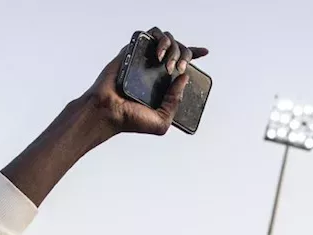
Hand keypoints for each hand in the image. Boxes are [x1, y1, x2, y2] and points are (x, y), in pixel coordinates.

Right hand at [83, 28, 207, 136]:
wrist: (108, 111)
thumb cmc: (130, 120)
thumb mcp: (162, 121)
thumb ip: (176, 102)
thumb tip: (184, 77)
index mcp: (163, 83)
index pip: (182, 64)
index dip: (194, 55)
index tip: (205, 52)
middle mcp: (154, 69)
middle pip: (177, 49)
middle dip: (184, 54)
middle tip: (177, 69)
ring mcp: (143, 59)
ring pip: (165, 39)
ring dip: (172, 47)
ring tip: (166, 65)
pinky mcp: (131, 51)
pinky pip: (148, 34)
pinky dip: (158, 40)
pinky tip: (158, 55)